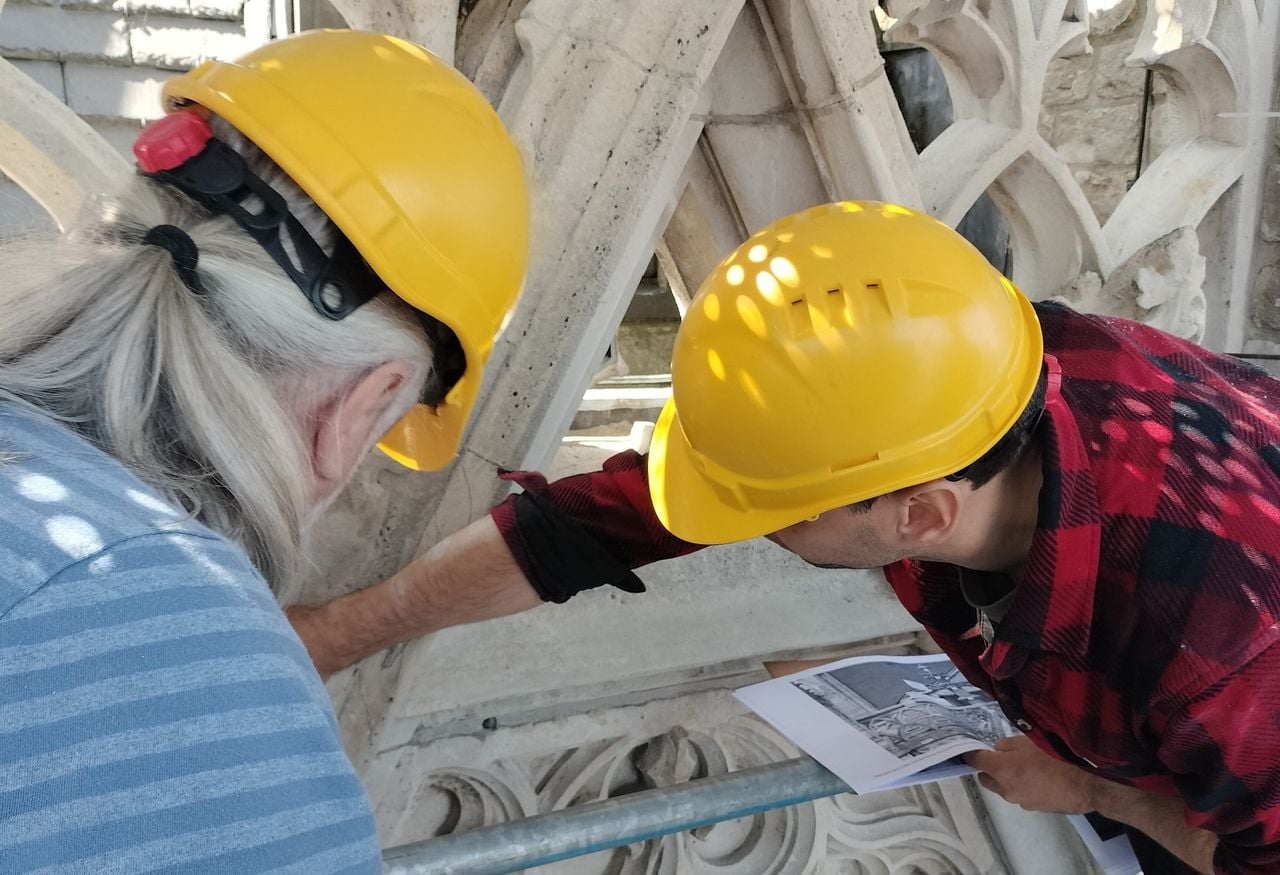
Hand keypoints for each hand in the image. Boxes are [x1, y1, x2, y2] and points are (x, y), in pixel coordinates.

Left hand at [964, 736, 1101, 813]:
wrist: (1085, 785)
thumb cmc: (1056, 758)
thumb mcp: (1029, 741)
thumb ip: (1007, 745)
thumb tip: (998, 750)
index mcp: (1001, 770)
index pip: (975, 761)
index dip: (971, 753)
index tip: (970, 747)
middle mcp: (1005, 789)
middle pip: (986, 778)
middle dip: (989, 768)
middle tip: (1002, 757)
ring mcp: (1019, 801)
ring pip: (1003, 788)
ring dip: (1006, 779)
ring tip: (1024, 766)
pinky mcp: (1033, 808)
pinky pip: (1019, 794)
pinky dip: (1021, 786)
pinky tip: (1038, 778)